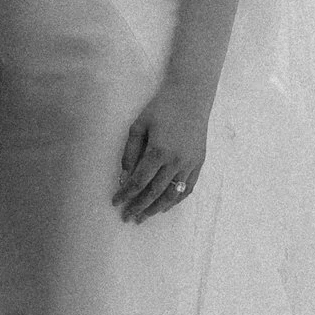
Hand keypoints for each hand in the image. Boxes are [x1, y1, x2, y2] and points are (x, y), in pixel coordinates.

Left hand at [114, 85, 208, 224]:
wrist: (191, 96)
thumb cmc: (161, 107)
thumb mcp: (139, 125)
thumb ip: (130, 151)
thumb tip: (124, 176)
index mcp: (158, 151)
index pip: (138, 181)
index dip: (126, 195)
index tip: (115, 203)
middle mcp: (175, 162)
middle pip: (154, 192)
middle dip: (138, 207)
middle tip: (127, 218)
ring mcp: (189, 164)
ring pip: (172, 195)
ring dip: (156, 209)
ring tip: (144, 217)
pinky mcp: (199, 163)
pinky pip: (187, 189)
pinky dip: (176, 200)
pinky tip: (165, 206)